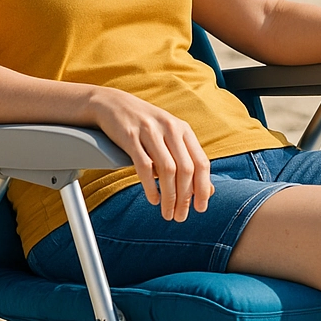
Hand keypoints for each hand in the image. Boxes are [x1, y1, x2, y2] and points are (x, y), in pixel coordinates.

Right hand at [88, 88, 212, 220]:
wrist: (111, 104)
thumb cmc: (144, 126)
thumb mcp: (169, 137)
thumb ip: (187, 160)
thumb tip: (209, 191)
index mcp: (183, 129)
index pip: (201, 162)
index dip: (203, 188)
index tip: (201, 208)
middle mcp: (170, 128)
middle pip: (185, 169)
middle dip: (185, 197)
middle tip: (180, 217)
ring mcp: (150, 131)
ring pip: (167, 170)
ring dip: (169, 196)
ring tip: (167, 213)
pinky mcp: (130, 136)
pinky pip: (144, 166)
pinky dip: (150, 186)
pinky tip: (153, 199)